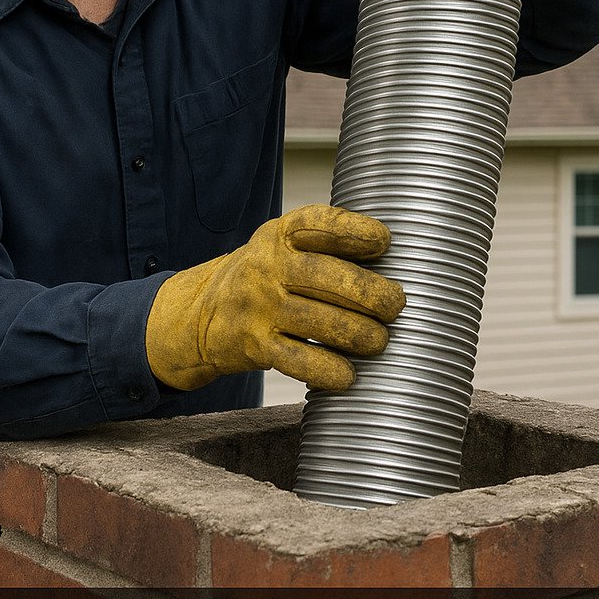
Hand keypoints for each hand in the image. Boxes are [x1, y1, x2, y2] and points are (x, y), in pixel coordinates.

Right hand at [145, 204, 405, 392]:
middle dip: (370, 293)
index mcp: (280, 234)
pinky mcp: (254, 346)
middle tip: (395, 305)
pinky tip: (349, 374)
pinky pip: (298, 361)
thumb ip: (328, 246)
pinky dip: (329, 371)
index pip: (318, 224)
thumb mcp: (284, 245)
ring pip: (319, 322)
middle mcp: (268, 267)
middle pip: (326, 276)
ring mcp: (259, 308)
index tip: (384, 242)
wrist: (200, 313)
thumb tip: (398, 261)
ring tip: (378, 340)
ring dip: (359, 334)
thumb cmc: (266, 276)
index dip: (355, 231)